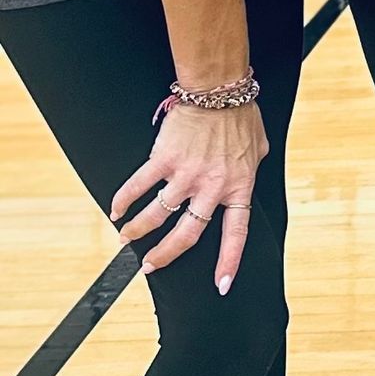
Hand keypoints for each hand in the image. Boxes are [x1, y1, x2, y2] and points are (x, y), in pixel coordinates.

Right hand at [110, 102, 268, 290]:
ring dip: (137, 230)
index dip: (229, 261)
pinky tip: (115, 210)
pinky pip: (139, 187)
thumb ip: (249, 168)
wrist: (219, 90)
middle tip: (150, 266)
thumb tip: (244, 176)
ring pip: (157, 215)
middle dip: (166, 255)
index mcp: (239, 186)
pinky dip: (123, 201)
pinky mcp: (164, 159)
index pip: (236, 233)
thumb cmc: (241, 114)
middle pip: (187, 234)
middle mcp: (212, 187)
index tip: (222, 285)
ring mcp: (187, 174)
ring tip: (126, 238)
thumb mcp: (257, 147)